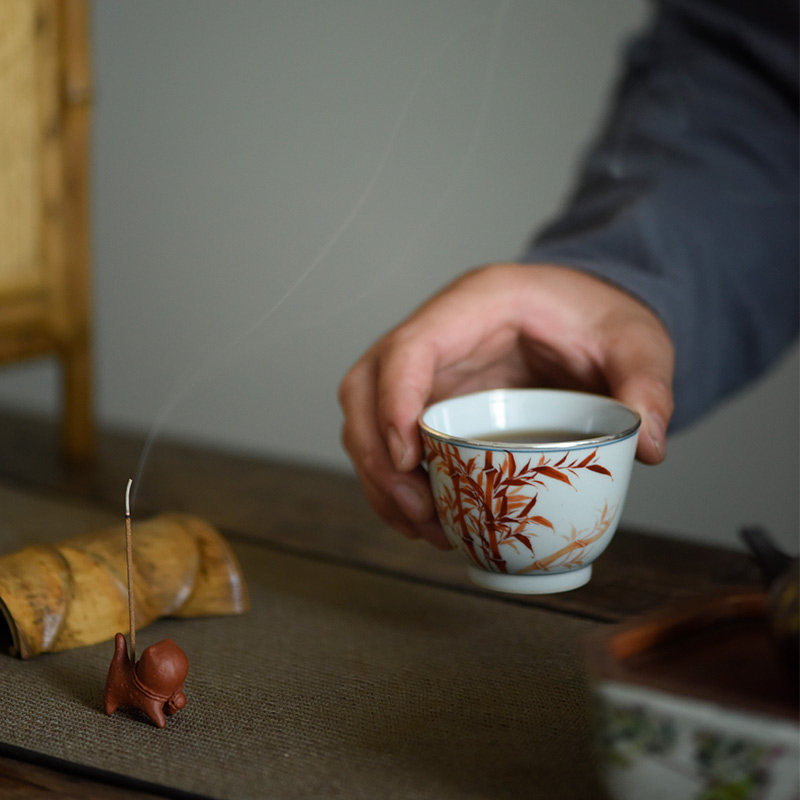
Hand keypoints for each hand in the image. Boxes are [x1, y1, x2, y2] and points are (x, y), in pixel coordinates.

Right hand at [338, 263, 674, 547]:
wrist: (585, 315)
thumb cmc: (599, 315)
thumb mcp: (636, 340)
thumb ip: (646, 383)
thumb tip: (648, 446)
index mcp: (474, 306)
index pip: (409, 346)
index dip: (393, 400)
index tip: (407, 457)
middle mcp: (437, 335)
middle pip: (364, 387)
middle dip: (376, 454)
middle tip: (417, 509)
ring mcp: (429, 371)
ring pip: (365, 418)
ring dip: (380, 478)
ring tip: (423, 527)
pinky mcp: (432, 401)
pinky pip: (389, 440)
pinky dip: (396, 483)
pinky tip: (425, 519)